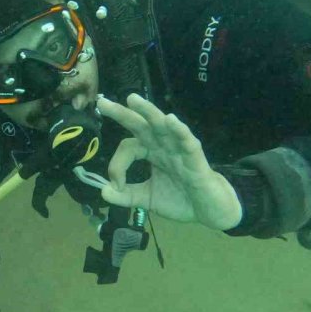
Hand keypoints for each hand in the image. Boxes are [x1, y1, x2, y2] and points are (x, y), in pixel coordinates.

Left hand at [97, 94, 242, 229]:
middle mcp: (163, 146)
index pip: (128, 147)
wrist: (208, 211)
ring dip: (148, 112)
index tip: (114, 185)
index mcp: (151, 152)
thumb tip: (103, 192)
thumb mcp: (147, 198)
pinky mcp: (195, 159)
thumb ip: (126, 196)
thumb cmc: (181, 199)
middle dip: (122, 113)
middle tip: (102, 102)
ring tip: (132, 99)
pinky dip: (179, 130)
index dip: (116, 164)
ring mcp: (179, 150)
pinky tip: (170, 120)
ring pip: (163, 126)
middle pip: (140, 125)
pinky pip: (187, 141)